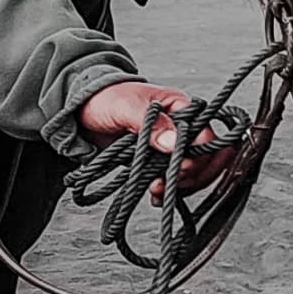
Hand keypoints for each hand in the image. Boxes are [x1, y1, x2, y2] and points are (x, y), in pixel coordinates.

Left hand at [75, 78, 226, 191]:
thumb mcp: (126, 107)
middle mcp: (182, 127)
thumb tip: (173, 143)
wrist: (85, 112)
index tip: (179, 168)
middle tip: (169, 182)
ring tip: (157, 190)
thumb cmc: (106, 99)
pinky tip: (155, 194)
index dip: (198, 156)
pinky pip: (175, 180)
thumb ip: (150, 124)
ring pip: (194, 172)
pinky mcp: (159, 161)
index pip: (207, 135)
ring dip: (180, 186)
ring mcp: (171, 146)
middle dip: (192, 175)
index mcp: (181, 107)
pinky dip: (169, 190)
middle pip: (207, 158)